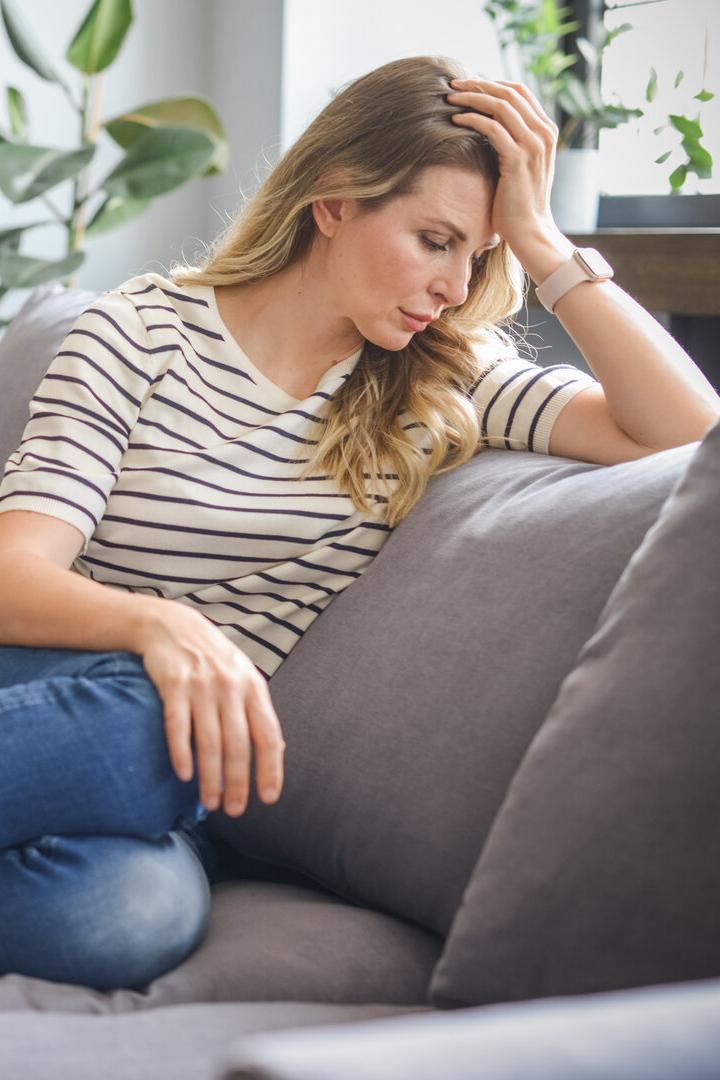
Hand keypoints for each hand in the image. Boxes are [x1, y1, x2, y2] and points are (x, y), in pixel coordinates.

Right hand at [134, 597, 285, 815]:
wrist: (172, 626)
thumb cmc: (212, 660)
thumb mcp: (242, 677)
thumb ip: (255, 711)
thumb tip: (274, 751)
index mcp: (253, 687)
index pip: (268, 735)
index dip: (270, 769)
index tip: (268, 798)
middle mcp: (231, 687)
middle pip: (238, 744)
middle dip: (237, 782)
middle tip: (233, 811)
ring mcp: (202, 685)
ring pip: (209, 740)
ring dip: (210, 776)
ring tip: (209, 803)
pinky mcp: (173, 684)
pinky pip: (178, 725)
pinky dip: (181, 752)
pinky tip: (183, 775)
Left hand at [445, 77, 565, 265]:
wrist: (530, 230)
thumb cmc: (519, 202)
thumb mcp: (520, 165)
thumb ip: (513, 142)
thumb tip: (487, 124)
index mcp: (546, 130)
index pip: (520, 92)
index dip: (492, 83)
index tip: (469, 85)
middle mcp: (543, 133)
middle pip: (509, 92)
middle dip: (479, 85)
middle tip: (454, 84)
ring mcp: (532, 146)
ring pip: (500, 106)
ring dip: (472, 98)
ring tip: (451, 98)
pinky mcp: (517, 160)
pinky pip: (492, 129)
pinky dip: (472, 120)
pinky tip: (455, 120)